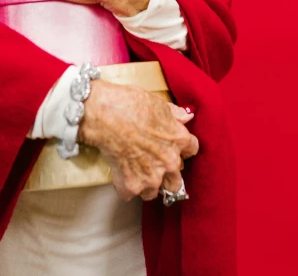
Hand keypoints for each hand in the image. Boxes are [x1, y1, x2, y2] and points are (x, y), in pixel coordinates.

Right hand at [79, 80, 198, 201]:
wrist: (105, 114)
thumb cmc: (129, 103)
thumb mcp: (156, 102)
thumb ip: (174, 114)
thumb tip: (186, 117)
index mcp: (178, 140)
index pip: (191, 150)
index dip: (181, 148)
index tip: (172, 147)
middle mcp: (169, 162)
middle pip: (176, 182)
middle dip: (165, 175)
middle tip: (151, 165)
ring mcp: (152, 177)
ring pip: (154, 191)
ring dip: (144, 184)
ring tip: (133, 171)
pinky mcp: (132, 185)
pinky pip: (130, 194)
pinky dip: (124, 186)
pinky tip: (119, 174)